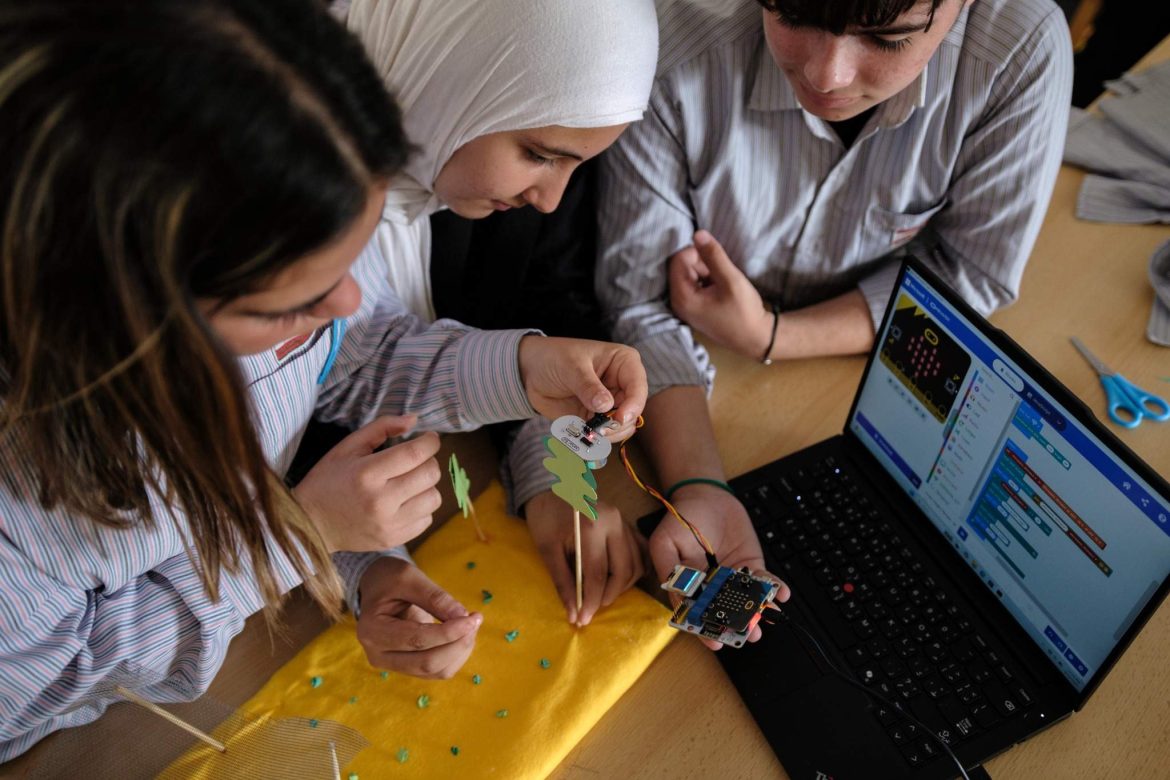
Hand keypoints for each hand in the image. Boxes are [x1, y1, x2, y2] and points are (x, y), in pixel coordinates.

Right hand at [293, 415, 440, 551]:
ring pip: (434, 498)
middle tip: (416, 460)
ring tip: (411, 482)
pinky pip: (427, 519)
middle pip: (430, 474)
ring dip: (427, 486)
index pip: (415, 454)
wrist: (311, 525)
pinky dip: (421, 507)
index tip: (429, 438)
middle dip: (429, 461)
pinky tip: (405, 502)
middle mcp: (381, 501)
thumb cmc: (329, 480)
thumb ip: (382, 427)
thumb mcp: (348, 447)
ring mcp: (389, 524)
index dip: (430, 442)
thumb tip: (414, 420)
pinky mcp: (393, 539)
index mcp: (367, 474)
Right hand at [356, 556, 481, 678]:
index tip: (473, 617)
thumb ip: (435, 597)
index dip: (448, 632)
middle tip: (475, 620)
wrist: (376, 589)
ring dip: (460, 650)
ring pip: (436, 671)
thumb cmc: (389, 579)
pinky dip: (456, 655)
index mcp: (372, 630)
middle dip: (458, 643)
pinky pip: (438, 671)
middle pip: (427, 663)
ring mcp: (392, 665)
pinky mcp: (407, 668)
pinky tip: (461, 634)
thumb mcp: (409, 577)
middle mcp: (378, 654)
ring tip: (470, 624)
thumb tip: (463, 616)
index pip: (416, 639)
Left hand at [517, 335, 646, 441]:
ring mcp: (610, 403)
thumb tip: (606, 406)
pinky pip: (604, 434)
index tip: (620, 419)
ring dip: (607, 435)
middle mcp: (622, 384)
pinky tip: (582, 435)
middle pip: (633, 411)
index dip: (634, 405)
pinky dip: (595, 439)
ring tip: (587, 431)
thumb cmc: (554, 357)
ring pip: (622, 427)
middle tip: (599, 430)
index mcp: (623, 363)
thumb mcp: (571, 367)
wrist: (531, 371)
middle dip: (618, 424)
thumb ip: (588, 387)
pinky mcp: (597, 418)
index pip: (638, 386)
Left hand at [524, 493, 644, 625]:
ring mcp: (624, 522)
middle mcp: (615, 522)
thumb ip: (562, 582)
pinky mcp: (627, 524)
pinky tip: (620, 580)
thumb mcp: (547, 551)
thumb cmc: (545, 519)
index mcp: (591, 526)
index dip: (591, 601)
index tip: (582, 620)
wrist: (551, 489)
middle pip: (622, 571)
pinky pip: (640, 551)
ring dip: (622, 585)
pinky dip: (634, 569)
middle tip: (592, 608)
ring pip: (635, 564)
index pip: (597, 574)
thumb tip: (573, 613)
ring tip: (602, 595)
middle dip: (608, 596)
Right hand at [648, 484, 789, 650]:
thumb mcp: (666, 541)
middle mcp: (711, 586)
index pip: (696, 612)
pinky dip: (773, 587)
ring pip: (745, 601)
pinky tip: (780, 594)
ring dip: (757, 612)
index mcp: (687, 585)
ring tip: (764, 621)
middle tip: (748, 634)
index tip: (715, 642)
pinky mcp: (749, 565)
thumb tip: (683, 594)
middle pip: (724, 612)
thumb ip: (672, 568)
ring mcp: (732, 577)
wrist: (705, 496)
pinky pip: (762, 580)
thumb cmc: (681, 518)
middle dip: (737, 625)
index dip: (705, 628)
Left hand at [668, 230, 772, 358]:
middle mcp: (677, 303)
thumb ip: (713, 256)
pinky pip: (692, 285)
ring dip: (705, 272)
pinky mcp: (692, 309)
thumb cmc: (744, 311)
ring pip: (688, 275)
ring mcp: (684, 307)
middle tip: (721, 274)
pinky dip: (705, 281)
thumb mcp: (731, 280)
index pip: (678, 260)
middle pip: (680, 267)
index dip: (697, 253)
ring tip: (722, 284)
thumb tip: (698, 233)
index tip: (716, 260)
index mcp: (682, 298)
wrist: (755, 338)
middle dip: (700, 264)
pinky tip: (720, 291)